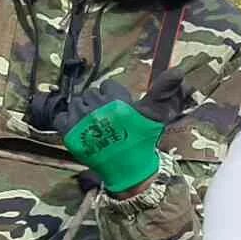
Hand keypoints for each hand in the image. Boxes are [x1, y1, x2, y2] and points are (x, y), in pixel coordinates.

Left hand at [53, 72, 185, 193]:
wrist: (128, 168)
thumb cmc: (142, 139)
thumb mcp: (156, 113)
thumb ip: (165, 90)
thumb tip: (179, 71)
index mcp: (116, 99)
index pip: (107, 86)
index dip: (113, 97)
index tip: (120, 110)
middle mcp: (96, 107)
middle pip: (90, 94)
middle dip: (98, 104)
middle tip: (108, 120)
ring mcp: (81, 120)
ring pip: (76, 104)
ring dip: (83, 112)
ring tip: (94, 125)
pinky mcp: (70, 133)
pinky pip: (61, 117)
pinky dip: (68, 121)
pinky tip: (81, 129)